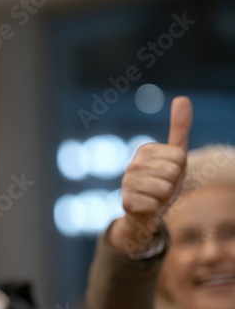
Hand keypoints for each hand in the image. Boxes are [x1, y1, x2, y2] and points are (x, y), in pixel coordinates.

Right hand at [109, 96, 191, 253]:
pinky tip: (147, 207)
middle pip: (172, 173)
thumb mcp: (176, 155)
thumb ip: (180, 128)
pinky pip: (153, 204)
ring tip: (156, 197)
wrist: (146, 211)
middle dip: (173, 184)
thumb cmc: (164, 181)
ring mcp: (127, 183)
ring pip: (164, 189)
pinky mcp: (125, 202)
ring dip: (164, 198)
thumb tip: (182, 97)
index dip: (180, 169)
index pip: (179, 157)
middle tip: (163, 187)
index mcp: (145, 150)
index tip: (170, 174)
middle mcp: (132, 164)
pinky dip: (155, 209)